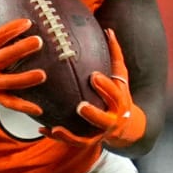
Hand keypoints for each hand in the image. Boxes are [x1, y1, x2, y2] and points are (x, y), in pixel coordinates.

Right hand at [0, 0, 44, 130]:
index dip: (12, 29)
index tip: (27, 23)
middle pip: (6, 56)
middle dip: (22, 49)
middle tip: (39, 42)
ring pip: (11, 82)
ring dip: (27, 79)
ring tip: (43, 75)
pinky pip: (10, 103)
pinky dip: (24, 107)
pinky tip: (39, 108)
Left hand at [42, 29, 146, 147]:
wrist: (128, 128)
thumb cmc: (120, 95)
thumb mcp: (121, 76)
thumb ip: (114, 54)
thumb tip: (108, 30)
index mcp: (120, 101)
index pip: (115, 93)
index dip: (105, 86)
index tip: (93, 77)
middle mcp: (112, 120)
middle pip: (104, 118)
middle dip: (93, 113)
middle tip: (80, 105)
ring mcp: (100, 133)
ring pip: (86, 137)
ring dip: (71, 134)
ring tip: (56, 127)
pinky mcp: (89, 141)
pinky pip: (72, 142)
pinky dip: (59, 137)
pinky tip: (44, 129)